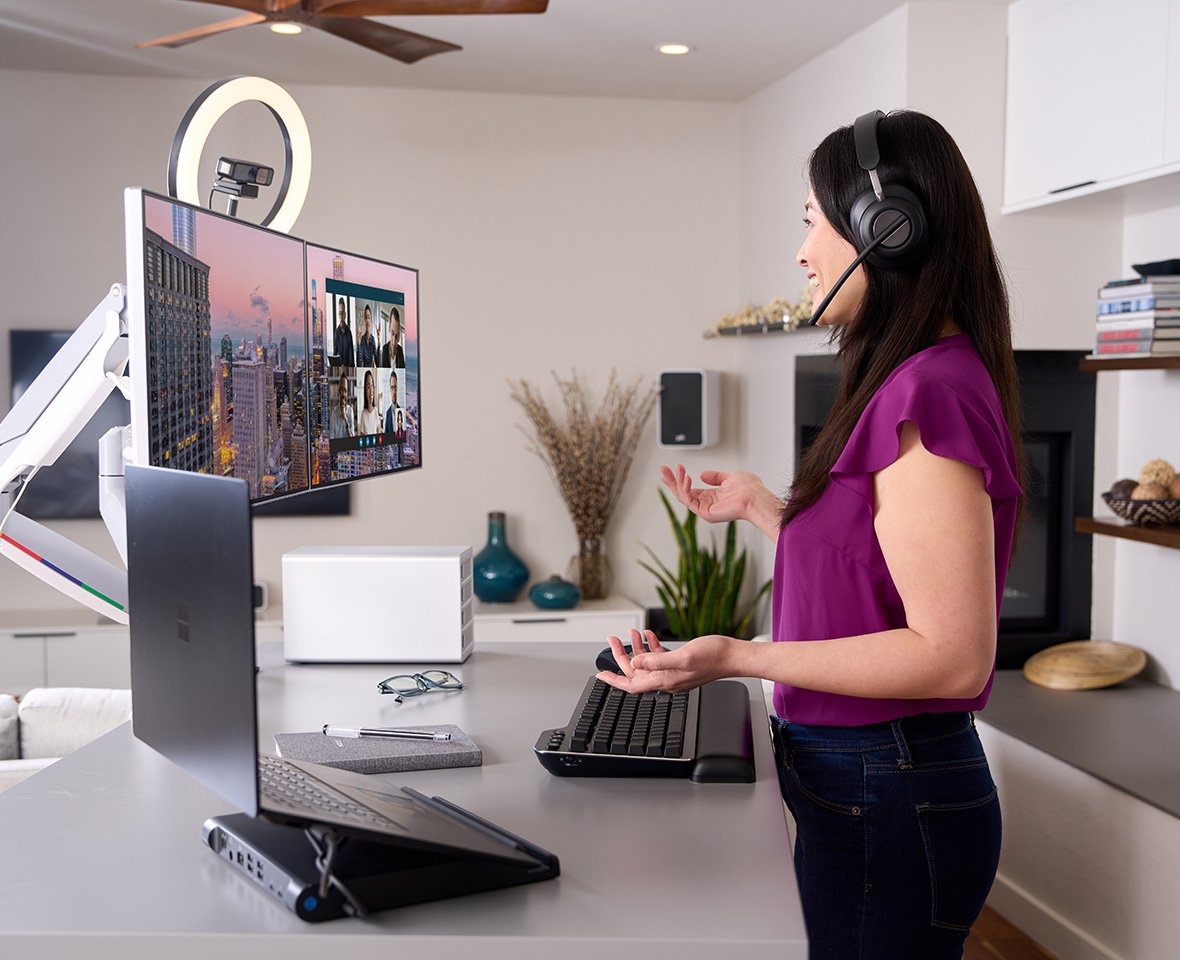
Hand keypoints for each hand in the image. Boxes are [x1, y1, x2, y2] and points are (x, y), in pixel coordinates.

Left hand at [596, 629, 734, 693]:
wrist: (734, 656)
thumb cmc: (714, 656)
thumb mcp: (683, 656)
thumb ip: (657, 661)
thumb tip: (636, 664)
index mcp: (666, 680)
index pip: (633, 685)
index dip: (614, 680)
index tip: (600, 675)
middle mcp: (668, 680)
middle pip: (636, 672)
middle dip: (622, 656)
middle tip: (613, 640)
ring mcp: (674, 673)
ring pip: (647, 663)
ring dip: (636, 648)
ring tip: (630, 633)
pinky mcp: (681, 665)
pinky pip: (660, 658)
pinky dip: (651, 647)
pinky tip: (648, 635)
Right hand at [660, 464, 780, 538]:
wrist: (756, 497)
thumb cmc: (749, 489)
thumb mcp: (729, 477)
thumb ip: (715, 477)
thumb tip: (702, 474)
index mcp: (711, 497)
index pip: (689, 489)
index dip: (679, 479)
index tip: (672, 469)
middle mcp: (706, 504)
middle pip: (682, 493)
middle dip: (672, 481)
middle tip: (663, 469)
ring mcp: (705, 509)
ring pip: (683, 496)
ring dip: (678, 482)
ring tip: (678, 470)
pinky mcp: (705, 513)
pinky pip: (690, 500)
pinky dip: (685, 488)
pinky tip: (686, 477)